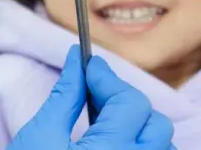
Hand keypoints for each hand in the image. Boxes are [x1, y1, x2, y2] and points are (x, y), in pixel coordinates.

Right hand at [7, 45, 175, 149]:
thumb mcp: (41, 134)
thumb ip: (65, 94)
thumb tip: (75, 60)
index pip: (130, 102)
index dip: (106, 77)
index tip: (86, 65)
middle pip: (153, 122)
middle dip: (123, 98)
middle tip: (91, 90)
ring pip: (159, 144)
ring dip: (135, 123)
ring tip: (101, 115)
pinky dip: (137, 144)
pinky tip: (109, 139)